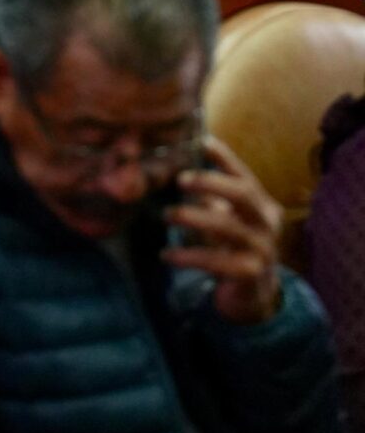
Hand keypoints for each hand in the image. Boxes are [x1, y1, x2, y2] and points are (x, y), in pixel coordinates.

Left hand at [164, 136, 285, 324]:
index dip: (224, 157)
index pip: (243, 175)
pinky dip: (187, 256)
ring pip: (228, 226)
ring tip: (167, 216)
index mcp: (260, 205)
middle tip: (181, 180)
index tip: (202, 141)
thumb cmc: (233, 246)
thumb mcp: (224, 217)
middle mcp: (266, 223)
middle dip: (211, 182)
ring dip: (193, 218)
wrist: (253, 292)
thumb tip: (177, 168)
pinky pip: (216, 260)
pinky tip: (167, 255)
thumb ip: (209, 197)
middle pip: (244, 193)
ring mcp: (262, 248)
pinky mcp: (251, 273)